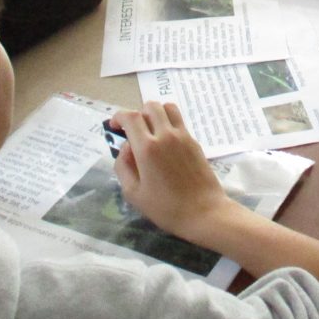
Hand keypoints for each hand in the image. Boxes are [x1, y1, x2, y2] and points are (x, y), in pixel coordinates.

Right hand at [111, 101, 236, 241]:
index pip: (131, 117)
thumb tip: (125, 147)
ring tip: (150, 131)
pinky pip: (179, 122)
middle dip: (137, 114)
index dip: (119, 116)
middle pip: (150, 106)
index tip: (115, 126)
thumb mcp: (133, 193)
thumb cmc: (165, 208)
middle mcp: (166, 135)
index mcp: (147, 148)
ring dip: (155, 114)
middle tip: (133, 131)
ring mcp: (183, 136)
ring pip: (168, 108)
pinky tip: (166, 144)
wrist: (204, 212)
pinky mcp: (195, 142)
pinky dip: (168, 124)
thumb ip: (123, 166)